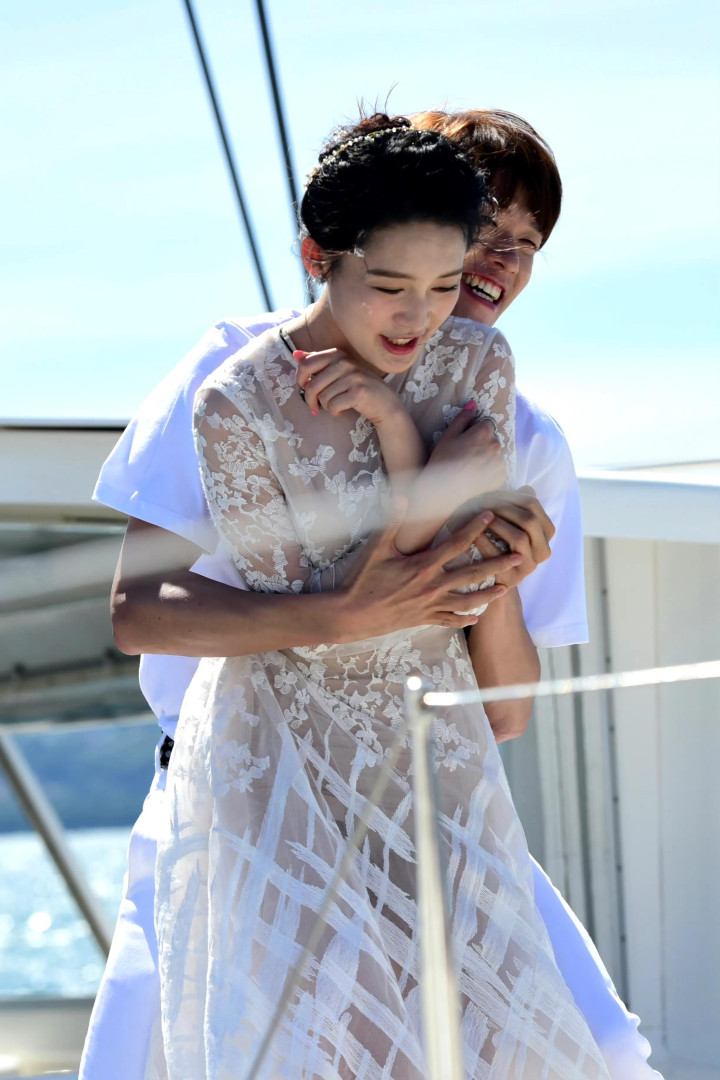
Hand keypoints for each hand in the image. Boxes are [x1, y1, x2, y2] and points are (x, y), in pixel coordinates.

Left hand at [295, 348, 403, 425]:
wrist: (385, 403)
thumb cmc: (358, 388)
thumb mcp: (338, 372)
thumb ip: (318, 363)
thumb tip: (296, 354)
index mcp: (337, 354)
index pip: (306, 364)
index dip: (300, 380)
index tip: (305, 388)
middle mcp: (345, 362)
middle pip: (311, 385)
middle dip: (310, 401)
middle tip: (316, 408)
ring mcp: (353, 376)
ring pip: (323, 398)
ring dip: (327, 407)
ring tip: (337, 405)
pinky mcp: (358, 392)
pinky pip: (333, 406)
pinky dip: (336, 412)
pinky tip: (344, 409)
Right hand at [336, 500, 522, 638]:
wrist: (352, 615)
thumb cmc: (362, 579)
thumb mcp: (376, 548)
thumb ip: (392, 522)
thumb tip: (402, 496)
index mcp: (423, 565)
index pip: (456, 543)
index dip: (474, 527)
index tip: (490, 514)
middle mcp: (432, 586)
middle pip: (472, 573)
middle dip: (498, 564)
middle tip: (519, 557)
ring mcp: (430, 605)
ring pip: (467, 600)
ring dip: (489, 594)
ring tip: (506, 588)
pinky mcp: (423, 619)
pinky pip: (450, 620)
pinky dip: (465, 619)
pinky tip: (478, 617)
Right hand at [426, 402, 506, 512]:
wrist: (445, 490)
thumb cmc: (443, 460)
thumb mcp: (448, 435)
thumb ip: (463, 418)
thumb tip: (473, 403)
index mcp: (484, 432)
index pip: (486, 425)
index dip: (475, 432)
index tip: (465, 442)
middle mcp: (496, 445)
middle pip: (492, 439)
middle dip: (482, 444)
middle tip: (465, 456)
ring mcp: (500, 462)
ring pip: (494, 454)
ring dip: (486, 457)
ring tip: (470, 468)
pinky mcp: (501, 477)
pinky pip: (497, 469)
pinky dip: (489, 471)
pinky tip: (475, 476)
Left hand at [470, 486, 554, 588]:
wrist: (492, 575)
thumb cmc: (500, 540)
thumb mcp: (511, 521)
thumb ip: (520, 504)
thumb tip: (526, 489)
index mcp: (546, 534)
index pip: (534, 507)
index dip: (513, 497)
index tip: (494, 493)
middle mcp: (543, 551)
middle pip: (529, 521)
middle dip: (505, 509)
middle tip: (486, 503)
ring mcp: (529, 566)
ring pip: (519, 538)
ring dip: (498, 524)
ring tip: (480, 517)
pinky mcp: (513, 579)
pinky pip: (499, 557)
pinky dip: (485, 542)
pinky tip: (473, 535)